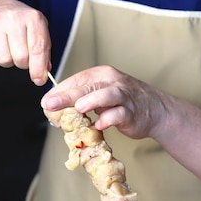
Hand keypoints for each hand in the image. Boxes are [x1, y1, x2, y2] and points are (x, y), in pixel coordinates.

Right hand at [0, 0, 50, 84]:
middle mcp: (13, 17)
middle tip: (21, 55)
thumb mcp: (37, 30)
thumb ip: (43, 51)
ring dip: (8, 61)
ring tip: (8, 48)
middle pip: (20, 57)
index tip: (39, 80)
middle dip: (22, 63)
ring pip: (3, 60)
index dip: (38, 68)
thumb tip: (43, 74)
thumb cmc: (20, 23)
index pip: (38, 48)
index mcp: (32, 17)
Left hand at [42, 65, 165, 138]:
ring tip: (79, 107)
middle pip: (88, 86)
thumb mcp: (100, 95)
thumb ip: (80, 98)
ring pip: (108, 95)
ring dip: (93, 100)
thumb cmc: (123, 102)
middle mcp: (112, 82)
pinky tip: (100, 125)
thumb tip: (52, 106)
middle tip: (50, 104)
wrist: (155, 109)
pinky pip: (120, 114)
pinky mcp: (132, 112)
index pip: (78, 79)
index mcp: (102, 75)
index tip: (45, 102)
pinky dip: (110, 118)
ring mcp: (124, 96)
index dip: (60, 90)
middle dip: (67, 96)